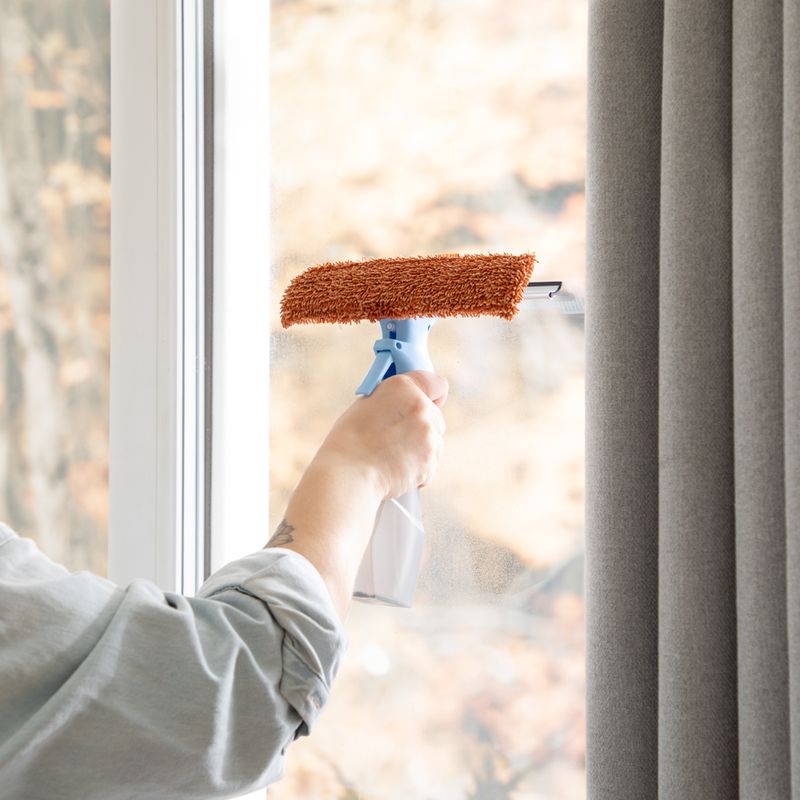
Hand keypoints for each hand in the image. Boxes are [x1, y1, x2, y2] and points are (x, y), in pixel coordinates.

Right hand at [314, 370, 447, 499]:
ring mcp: (428, 435)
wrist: (347, 475)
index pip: (436, 384)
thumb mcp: (367, 406)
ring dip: (420, 450)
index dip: (433, 395)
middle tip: (399, 438)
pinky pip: (430, 465)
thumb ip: (393, 402)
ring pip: (434, 442)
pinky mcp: (430, 460)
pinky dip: (418, 470)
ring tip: (392, 457)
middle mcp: (420, 406)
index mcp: (402, 387)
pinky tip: (395, 471)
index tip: (430, 402)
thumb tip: (405, 408)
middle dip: (422, 427)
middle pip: (436, 416)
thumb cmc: (348, 442)